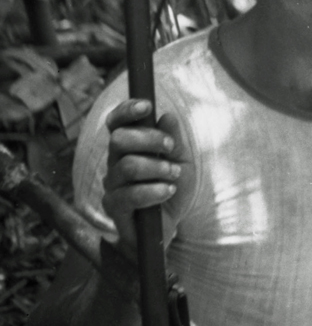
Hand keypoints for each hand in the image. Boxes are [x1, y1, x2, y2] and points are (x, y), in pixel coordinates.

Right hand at [100, 99, 183, 254]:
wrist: (171, 223)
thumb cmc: (172, 185)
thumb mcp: (181, 159)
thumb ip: (173, 139)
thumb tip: (167, 116)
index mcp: (129, 145)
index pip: (116, 122)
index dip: (126, 110)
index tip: (146, 105)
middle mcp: (115, 162)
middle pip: (118, 139)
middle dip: (149, 139)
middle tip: (170, 148)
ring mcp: (112, 185)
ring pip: (126, 166)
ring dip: (157, 168)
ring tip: (174, 175)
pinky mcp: (113, 208)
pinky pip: (129, 195)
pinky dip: (154, 191)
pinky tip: (168, 191)